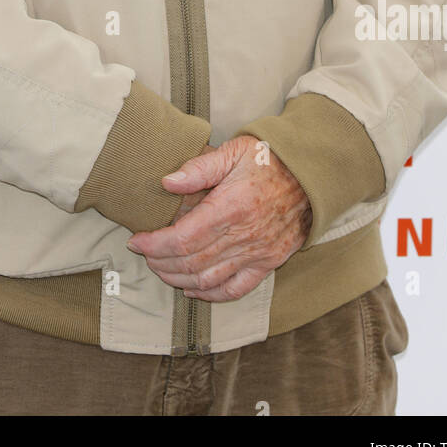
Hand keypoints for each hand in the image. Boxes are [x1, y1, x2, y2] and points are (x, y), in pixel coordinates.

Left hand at [127, 136, 311, 302]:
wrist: (310, 173)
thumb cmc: (269, 158)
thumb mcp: (233, 151)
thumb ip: (198, 168)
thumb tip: (166, 182)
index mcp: (231, 207)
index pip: (183, 238)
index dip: (155, 244)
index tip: (136, 240)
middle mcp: (244, 236)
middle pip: (191, 263)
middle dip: (160, 262)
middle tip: (144, 253)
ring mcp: (258, 253)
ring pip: (208, 280)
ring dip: (178, 280)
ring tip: (161, 269)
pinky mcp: (269, 262)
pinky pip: (235, 289)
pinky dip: (210, 295)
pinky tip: (192, 289)